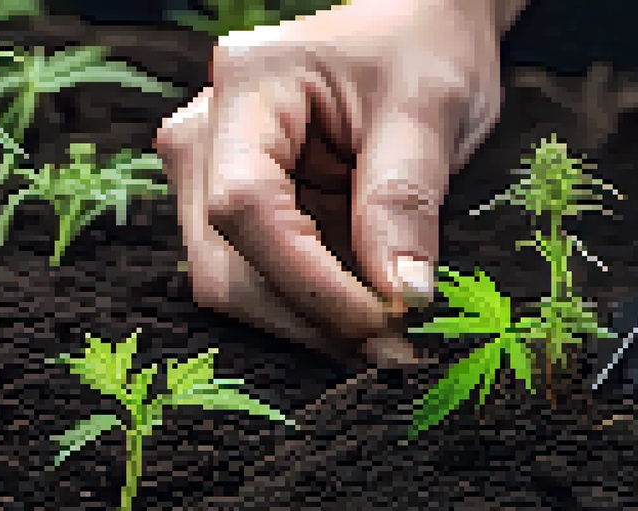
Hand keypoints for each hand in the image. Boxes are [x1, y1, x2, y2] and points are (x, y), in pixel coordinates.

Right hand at [154, 0, 505, 366]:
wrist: (418, 33)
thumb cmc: (422, 51)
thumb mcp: (430, 110)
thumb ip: (405, 201)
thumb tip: (402, 297)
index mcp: (247, 85)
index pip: (243, 207)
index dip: (308, 281)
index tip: (383, 321)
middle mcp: (207, 131)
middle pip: (224, 261)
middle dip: (310, 318)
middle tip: (398, 350)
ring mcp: (210, 175)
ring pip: (234, 285)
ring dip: (312, 325)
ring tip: (393, 340)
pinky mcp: (235, 212)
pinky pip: (259, 282)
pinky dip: (315, 312)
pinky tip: (369, 319)